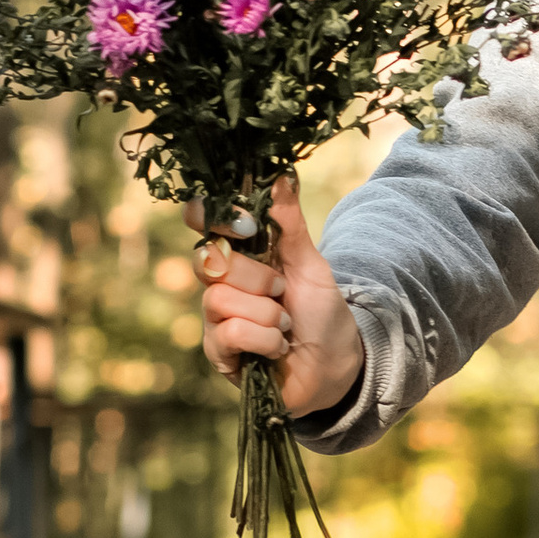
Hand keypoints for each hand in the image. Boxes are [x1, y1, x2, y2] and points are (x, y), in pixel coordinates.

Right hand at [192, 173, 364, 418]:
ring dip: (266, 313)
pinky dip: (265, 339)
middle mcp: (220, 281)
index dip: (210, 216)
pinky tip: (278, 348)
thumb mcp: (311, 263)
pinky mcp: (218, 352)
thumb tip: (282, 172)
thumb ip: (289, 223)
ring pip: (218, 299)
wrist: (337, 365)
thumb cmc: (322, 312)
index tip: (246, 226)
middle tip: (282, 290)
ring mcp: (215, 318)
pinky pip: (229, 333)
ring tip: (286, 325)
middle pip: (210, 260)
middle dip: (256, 276)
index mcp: (240, 253)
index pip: (201, 221)